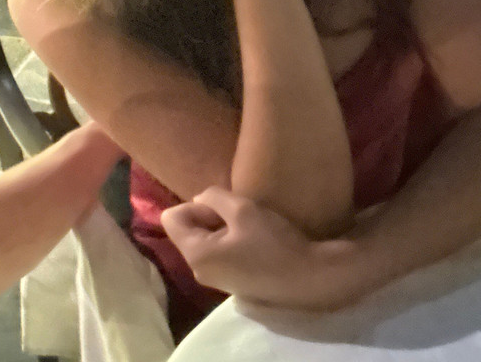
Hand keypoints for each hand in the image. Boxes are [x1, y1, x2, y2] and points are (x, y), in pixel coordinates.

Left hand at [161, 188, 364, 309]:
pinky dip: (231, 242)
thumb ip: (213, 197)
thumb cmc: (274, 243)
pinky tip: (255, 241)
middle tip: (238, 216)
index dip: (194, 206)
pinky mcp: (233, 283)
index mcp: (195, 254)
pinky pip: (219, 254)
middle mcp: (198, 270)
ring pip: (204, 242)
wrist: (309, 280)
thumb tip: (199, 200)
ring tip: (249, 227)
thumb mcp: (242, 209)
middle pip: (186, 230)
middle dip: (207, 216)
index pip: (171, 218)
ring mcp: (215, 280)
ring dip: (222, 229)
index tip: (222, 209)